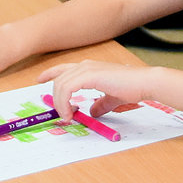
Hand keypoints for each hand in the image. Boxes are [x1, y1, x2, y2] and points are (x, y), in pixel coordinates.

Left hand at [37, 60, 153, 118]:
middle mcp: (85, 65)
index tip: (39, 80)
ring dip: (60, 103)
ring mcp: (86, 69)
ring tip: (67, 116)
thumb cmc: (131, 88)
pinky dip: (64, 102)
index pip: (63, 69)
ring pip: (60, 85)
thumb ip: (101, 104)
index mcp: (89, 68)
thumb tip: (93, 111)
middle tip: (61, 114)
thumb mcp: (111, 98)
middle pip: (58, 79)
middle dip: (55, 98)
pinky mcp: (88, 75)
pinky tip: (70, 113)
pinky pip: (66, 88)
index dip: (50, 73)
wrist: (143, 83)